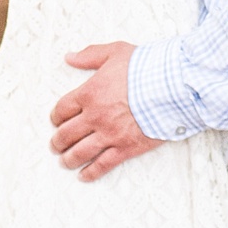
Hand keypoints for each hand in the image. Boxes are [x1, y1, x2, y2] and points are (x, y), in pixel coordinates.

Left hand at [49, 42, 160, 181]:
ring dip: (68, 159)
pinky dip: (91, 173)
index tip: (55, 121)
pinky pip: (103, 165)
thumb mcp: (115, 52)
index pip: (62, 109)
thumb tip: (69, 56)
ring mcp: (109, 134)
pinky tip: (84, 176)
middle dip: (57, 141)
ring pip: (80, 153)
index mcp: (89, 93)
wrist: (172, 86)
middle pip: (66, 134)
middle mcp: (95, 116)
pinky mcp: (125, 148)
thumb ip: (90, 55)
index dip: (55, 117)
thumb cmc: (146, 67)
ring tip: (64, 161)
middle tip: (55, 145)